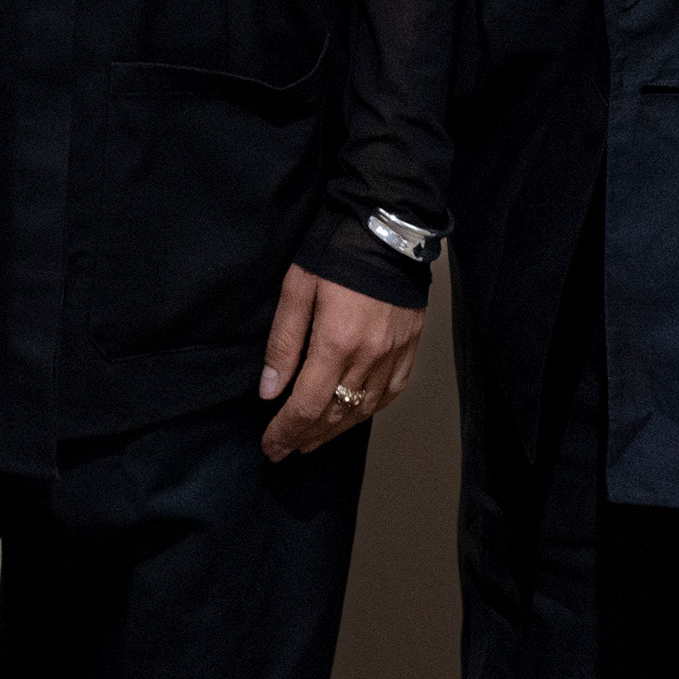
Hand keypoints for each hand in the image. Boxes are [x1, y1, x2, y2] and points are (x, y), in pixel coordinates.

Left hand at [258, 266, 424, 461]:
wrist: (387, 227)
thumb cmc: (335, 251)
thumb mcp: (297, 288)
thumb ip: (283, 343)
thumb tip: (268, 390)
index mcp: (337, 343)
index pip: (306, 404)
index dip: (286, 430)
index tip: (270, 447)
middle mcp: (369, 358)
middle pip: (334, 414)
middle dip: (305, 436)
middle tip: (284, 451)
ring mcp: (394, 355)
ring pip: (362, 409)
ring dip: (334, 430)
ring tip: (311, 441)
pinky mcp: (409, 348)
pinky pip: (390, 394)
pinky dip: (368, 411)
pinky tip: (352, 417)